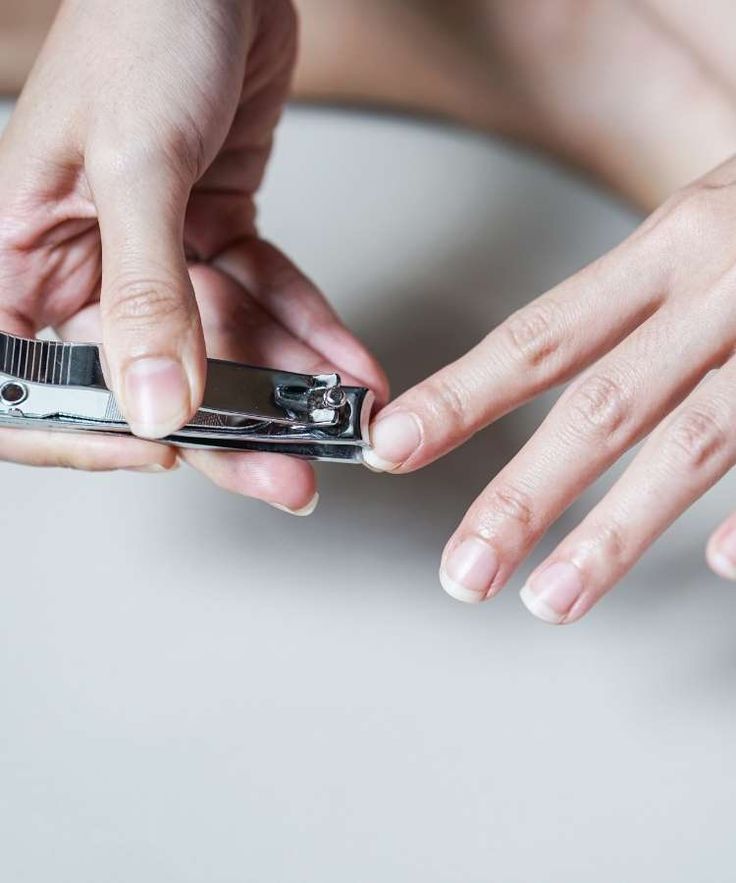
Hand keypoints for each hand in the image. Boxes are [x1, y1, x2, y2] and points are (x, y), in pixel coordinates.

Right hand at [0, 0, 386, 509]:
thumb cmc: (144, 24)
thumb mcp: (133, 163)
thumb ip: (144, 291)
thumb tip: (153, 404)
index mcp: (22, 252)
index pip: (28, 382)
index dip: (82, 437)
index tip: (156, 457)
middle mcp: (86, 263)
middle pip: (148, 381)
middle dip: (227, 433)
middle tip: (284, 474)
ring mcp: (157, 254)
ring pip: (221, 348)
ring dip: (287, 389)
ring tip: (339, 422)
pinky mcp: (216, 232)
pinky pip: (266, 297)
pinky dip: (311, 331)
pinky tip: (346, 365)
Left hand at [365, 155, 735, 621]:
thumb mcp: (702, 227)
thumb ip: (629, 302)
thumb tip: (536, 377)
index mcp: (671, 246)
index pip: (541, 335)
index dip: (460, 396)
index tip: (395, 445)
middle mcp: (724, 287)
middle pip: (601, 406)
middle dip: (522, 496)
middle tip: (463, 568)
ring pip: (693, 447)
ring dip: (615, 534)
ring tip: (549, 599)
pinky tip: (724, 568)